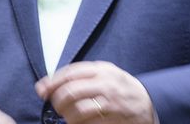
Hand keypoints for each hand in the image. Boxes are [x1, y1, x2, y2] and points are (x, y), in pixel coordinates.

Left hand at [35, 61, 154, 123]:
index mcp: (102, 69)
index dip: (52, 82)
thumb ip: (82, 75)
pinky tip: (77, 123)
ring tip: (66, 116)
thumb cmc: (120, 87)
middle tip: (56, 106)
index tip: (42, 90)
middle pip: (71, 91)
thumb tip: (50, 83)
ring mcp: (111, 103)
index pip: (70, 73)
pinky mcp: (113, 119)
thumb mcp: (105, 72)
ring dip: (66, 115)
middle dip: (57, 100)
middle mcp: (106, 84)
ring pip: (78, 110)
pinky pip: (89, 123)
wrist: (147, 102)